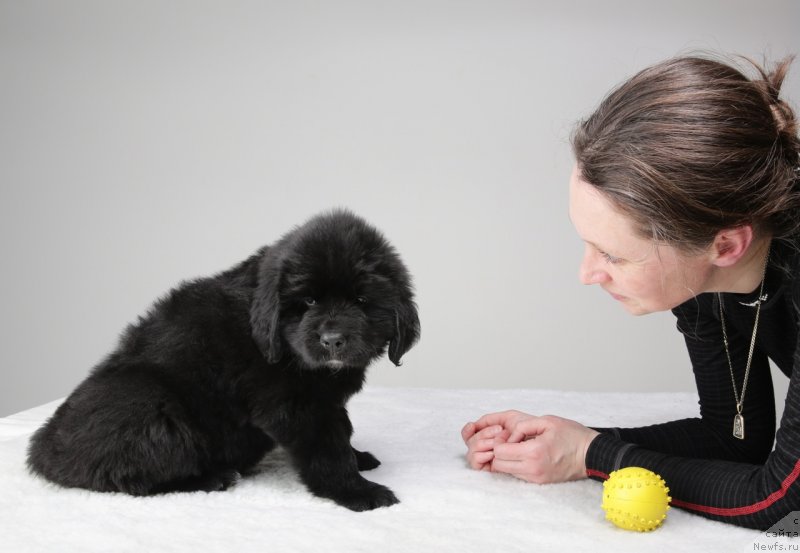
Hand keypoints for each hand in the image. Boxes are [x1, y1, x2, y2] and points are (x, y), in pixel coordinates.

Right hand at [460, 410, 532, 470]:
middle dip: (481, 435)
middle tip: (498, 431)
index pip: (467, 434)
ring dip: (482, 443)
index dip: (467, 430)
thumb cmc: (530, 429)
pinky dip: (480, 455)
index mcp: (488, 435)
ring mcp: (488, 459)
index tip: (472, 426)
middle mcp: (486, 447)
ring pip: (471, 452)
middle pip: (469, 442)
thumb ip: (490, 419)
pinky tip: (492, 452)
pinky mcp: (492, 470)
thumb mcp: (510, 418)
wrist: (543, 440)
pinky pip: (476, 463)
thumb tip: (474, 425)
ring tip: (497, 441)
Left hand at [462, 410, 598, 482]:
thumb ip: (523, 426)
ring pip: (506, 471)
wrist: (591, 454)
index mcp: (534, 452)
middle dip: (499, 451)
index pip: (499, 452)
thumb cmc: (571, 435)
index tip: (507, 434)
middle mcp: (533, 469)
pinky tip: (525, 454)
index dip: (499, 441)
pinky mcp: (540, 482)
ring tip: (518, 447)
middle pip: (499, 464)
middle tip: (510, 441)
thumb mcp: (546, 421)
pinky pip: (518, 475)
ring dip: (507, 459)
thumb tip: (509, 437)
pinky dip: (515, 465)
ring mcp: (536, 478)